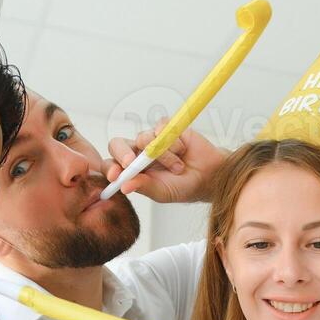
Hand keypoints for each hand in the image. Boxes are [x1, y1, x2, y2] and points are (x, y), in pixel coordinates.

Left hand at [107, 119, 228, 202]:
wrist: (209, 175)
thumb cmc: (184, 187)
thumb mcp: (162, 192)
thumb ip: (144, 187)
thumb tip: (124, 186)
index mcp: (132, 170)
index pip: (112, 164)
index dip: (110, 168)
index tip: (116, 175)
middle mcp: (138, 152)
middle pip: (118, 144)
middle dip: (122, 152)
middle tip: (132, 162)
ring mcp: (151, 138)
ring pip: (144, 138)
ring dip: (163, 155)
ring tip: (178, 167)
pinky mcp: (165, 127)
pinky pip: (161, 128)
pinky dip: (172, 142)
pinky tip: (183, 150)